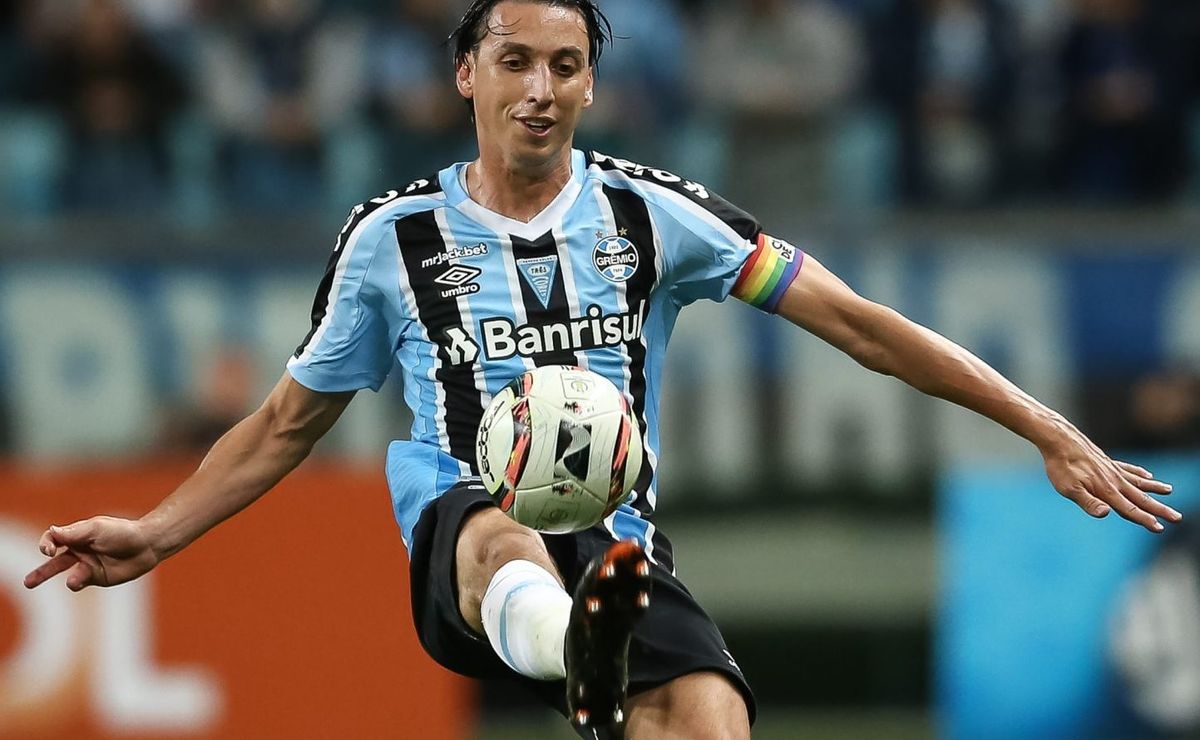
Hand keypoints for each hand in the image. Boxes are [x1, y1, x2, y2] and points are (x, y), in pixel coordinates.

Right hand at [23, 517, 160, 590]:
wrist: (147, 545)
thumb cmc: (123, 532)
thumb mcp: (97, 529)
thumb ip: (74, 533)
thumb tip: (51, 532)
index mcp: (77, 535)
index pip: (53, 539)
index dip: (47, 544)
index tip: (49, 549)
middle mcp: (80, 550)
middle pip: (54, 561)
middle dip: (40, 572)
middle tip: (27, 583)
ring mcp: (87, 565)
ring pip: (64, 574)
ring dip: (61, 580)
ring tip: (70, 579)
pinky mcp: (97, 578)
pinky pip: (79, 582)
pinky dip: (75, 583)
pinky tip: (76, 580)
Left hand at [1042, 427, 1179, 532]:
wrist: (1059, 440)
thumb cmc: (1061, 467)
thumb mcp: (1069, 489)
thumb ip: (1088, 503)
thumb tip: (1106, 513)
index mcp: (1107, 491)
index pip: (1130, 510)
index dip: (1145, 520)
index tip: (1160, 528)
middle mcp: (1115, 481)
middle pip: (1140, 498)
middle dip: (1159, 509)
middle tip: (1177, 517)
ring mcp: (1112, 470)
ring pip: (1138, 482)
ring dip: (1154, 489)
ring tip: (1169, 491)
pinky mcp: (1107, 461)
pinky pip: (1128, 469)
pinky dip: (1139, 473)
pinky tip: (1148, 475)